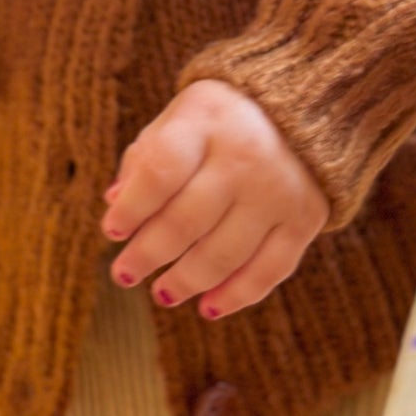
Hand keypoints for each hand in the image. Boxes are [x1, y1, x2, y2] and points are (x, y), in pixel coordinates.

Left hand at [100, 80, 328, 319]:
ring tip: (161, 293)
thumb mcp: (180, 117)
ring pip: (224, 253)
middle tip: (123, 274)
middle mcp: (244, 156)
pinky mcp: (304, 220)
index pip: (160, 172)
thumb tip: (114, 203)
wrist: (300, 109)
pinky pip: (267, 271)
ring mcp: (277, 191)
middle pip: (186, 220)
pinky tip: (207, 307)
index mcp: (205, 121)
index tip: (111, 231)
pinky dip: (235, 296)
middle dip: (148, 254)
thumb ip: (146, 156)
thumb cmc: (220, 120)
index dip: (132, 207)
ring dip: (186, 282)